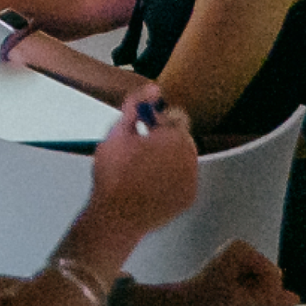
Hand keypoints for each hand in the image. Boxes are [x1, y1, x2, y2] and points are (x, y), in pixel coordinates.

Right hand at [87, 87, 197, 238]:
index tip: (142, 127)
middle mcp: (191, 158)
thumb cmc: (114, 174)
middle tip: (138, 148)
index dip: (157, 119)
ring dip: (167, 158)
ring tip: (140, 167)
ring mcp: (191, 180)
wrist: (116, 217)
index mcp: (175, 138)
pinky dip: (170, 178)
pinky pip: (183, 179)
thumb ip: (136, 104)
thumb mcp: (117, 131)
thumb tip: (154, 88)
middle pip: (180, 137)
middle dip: (163, 139)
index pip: (177, 116)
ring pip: (182, 158)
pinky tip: (148, 184)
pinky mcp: (188, 198)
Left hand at [141, 239, 300, 305]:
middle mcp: (241, 250)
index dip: (265, 292)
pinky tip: (237, 301)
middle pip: (271, 278)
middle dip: (260, 293)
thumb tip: (296, 299)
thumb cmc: (208, 301)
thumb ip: (270, 298)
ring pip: (266, 286)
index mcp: (242, 248)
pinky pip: (258, 289)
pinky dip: (252, 298)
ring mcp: (240, 262)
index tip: (239, 297)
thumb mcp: (241, 300)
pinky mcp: (238, 274)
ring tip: (232, 300)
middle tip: (234, 299)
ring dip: (255, 297)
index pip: (274, 275)